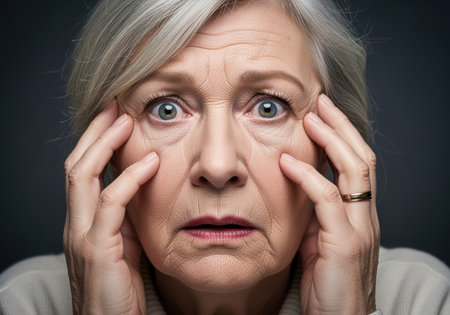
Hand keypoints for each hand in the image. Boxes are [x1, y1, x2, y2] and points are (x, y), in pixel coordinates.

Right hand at [63, 101, 159, 314]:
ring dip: (105, 145)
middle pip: (76, 165)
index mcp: (83, 221)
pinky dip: (129, 179)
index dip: (96, 141)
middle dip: (95, 132)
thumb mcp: (124, 244)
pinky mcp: (97, 250)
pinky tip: (150, 162)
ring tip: (127, 121)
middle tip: (117, 105)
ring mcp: (82, 236)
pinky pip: (110, 205)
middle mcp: (76, 223)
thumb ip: (127, 216)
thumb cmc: (120, 287)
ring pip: (82, 176)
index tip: (116, 116)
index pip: (82, 170)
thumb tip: (143, 187)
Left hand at [280, 94, 378, 313]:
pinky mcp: (346, 244)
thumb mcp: (319, 241)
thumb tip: (297, 186)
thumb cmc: (326, 285)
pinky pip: (328, 199)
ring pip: (355, 170)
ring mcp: (359, 229)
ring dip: (331, 140)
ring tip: (311, 118)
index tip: (322, 114)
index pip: (358, 165)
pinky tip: (289, 162)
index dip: (342, 136)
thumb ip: (314, 214)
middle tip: (320, 102)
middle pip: (362, 158)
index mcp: (359, 215)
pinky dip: (308, 176)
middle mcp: (366, 217)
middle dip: (341, 127)